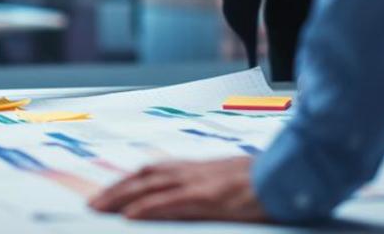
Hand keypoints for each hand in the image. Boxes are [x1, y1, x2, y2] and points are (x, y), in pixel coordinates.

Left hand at [88, 157, 267, 221]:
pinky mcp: (208, 198)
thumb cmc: (268, 180)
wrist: (291, 174)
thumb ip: (213, 185)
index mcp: (199, 168)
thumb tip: (201, 195)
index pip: (154, 170)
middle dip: (115, 190)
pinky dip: (147, 208)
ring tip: (99, 209)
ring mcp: (199, 183)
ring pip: (150, 187)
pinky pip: (170, 203)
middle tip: (92, 204)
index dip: (129, 180)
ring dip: (121, 198)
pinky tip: (131, 215)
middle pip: (144, 176)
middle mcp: (193, 171)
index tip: (110, 191)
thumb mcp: (234, 179)